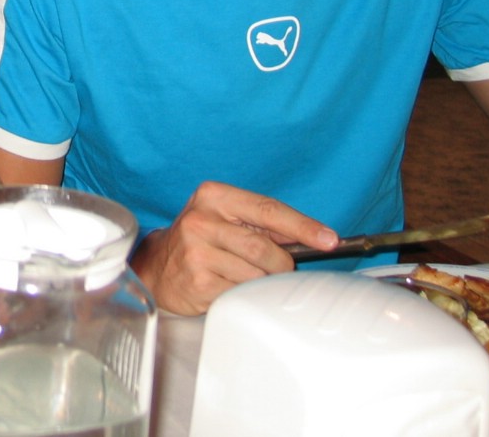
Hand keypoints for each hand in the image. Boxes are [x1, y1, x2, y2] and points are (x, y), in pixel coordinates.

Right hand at [129, 182, 336, 315]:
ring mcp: (197, 252)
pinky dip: (245, 293)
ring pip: (256, 274)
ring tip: (246, 275)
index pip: (268, 209)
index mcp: (214, 196)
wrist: (158, 267)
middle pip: (264, 247)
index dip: (303, 226)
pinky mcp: (198, 281)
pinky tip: (230, 285)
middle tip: (278, 268)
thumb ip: (264, 224)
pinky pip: (241, 292)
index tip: (330, 239)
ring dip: (263, 280)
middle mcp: (202, 220)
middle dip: (281, 263)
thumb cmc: (201, 239)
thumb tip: (313, 237)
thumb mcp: (226, 219)